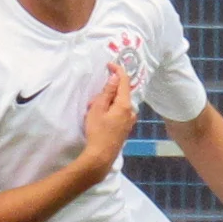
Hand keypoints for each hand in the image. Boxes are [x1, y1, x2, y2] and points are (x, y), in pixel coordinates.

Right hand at [78, 62, 136, 176]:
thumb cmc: (97, 131)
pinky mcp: (125, 128)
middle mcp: (131, 111)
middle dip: (106, 94)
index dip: (118, 71)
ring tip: (92, 114)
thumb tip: (115, 78)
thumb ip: (107, 92)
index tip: (109, 65)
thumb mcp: (98, 109)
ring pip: (118, 105)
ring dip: (106, 105)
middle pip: (120, 94)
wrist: (101, 156)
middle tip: (91, 103)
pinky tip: (99, 121)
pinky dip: (109, 112)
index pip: (124, 82)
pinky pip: (118, 114)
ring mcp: (129, 121)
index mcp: (125, 104)